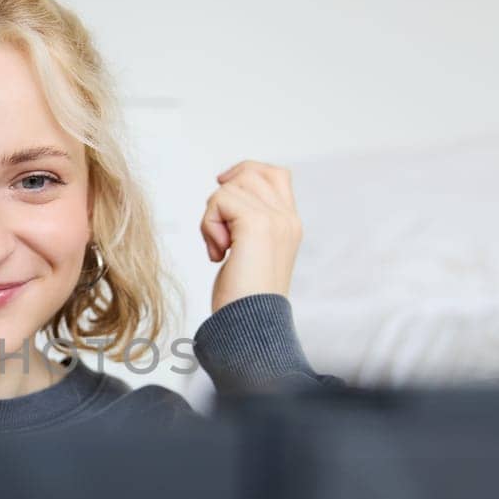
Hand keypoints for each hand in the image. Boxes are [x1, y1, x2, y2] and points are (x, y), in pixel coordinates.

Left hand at [200, 161, 303, 312]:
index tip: (222, 192)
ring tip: (221, 248)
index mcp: (290, 223)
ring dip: (213, 217)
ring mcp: (275, 219)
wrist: (251, 325)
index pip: (274, 173)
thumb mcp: (251, 251)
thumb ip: (248, 222)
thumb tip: (224, 188)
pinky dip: (209, 225)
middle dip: (223, 199)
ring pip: (230, 187)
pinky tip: (218, 253)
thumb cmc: (244, 297)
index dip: (244, 173)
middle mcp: (287, 217)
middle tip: (222, 236)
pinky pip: (219, 200)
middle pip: (248, 173)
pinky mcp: (257, 223)